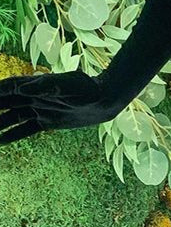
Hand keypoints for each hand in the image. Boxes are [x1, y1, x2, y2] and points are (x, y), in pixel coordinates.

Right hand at [0, 69, 115, 144]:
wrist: (103, 99)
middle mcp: (31, 97)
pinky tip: (0, 142)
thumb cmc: (86, 88)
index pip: (5, 90)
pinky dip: (10, 135)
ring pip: (9, 118)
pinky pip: (23, 130)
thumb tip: (24, 89)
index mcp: (32, 85)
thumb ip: (47, 86)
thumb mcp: (68, 85)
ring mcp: (38, 109)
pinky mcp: (46, 121)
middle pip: (3, 104)